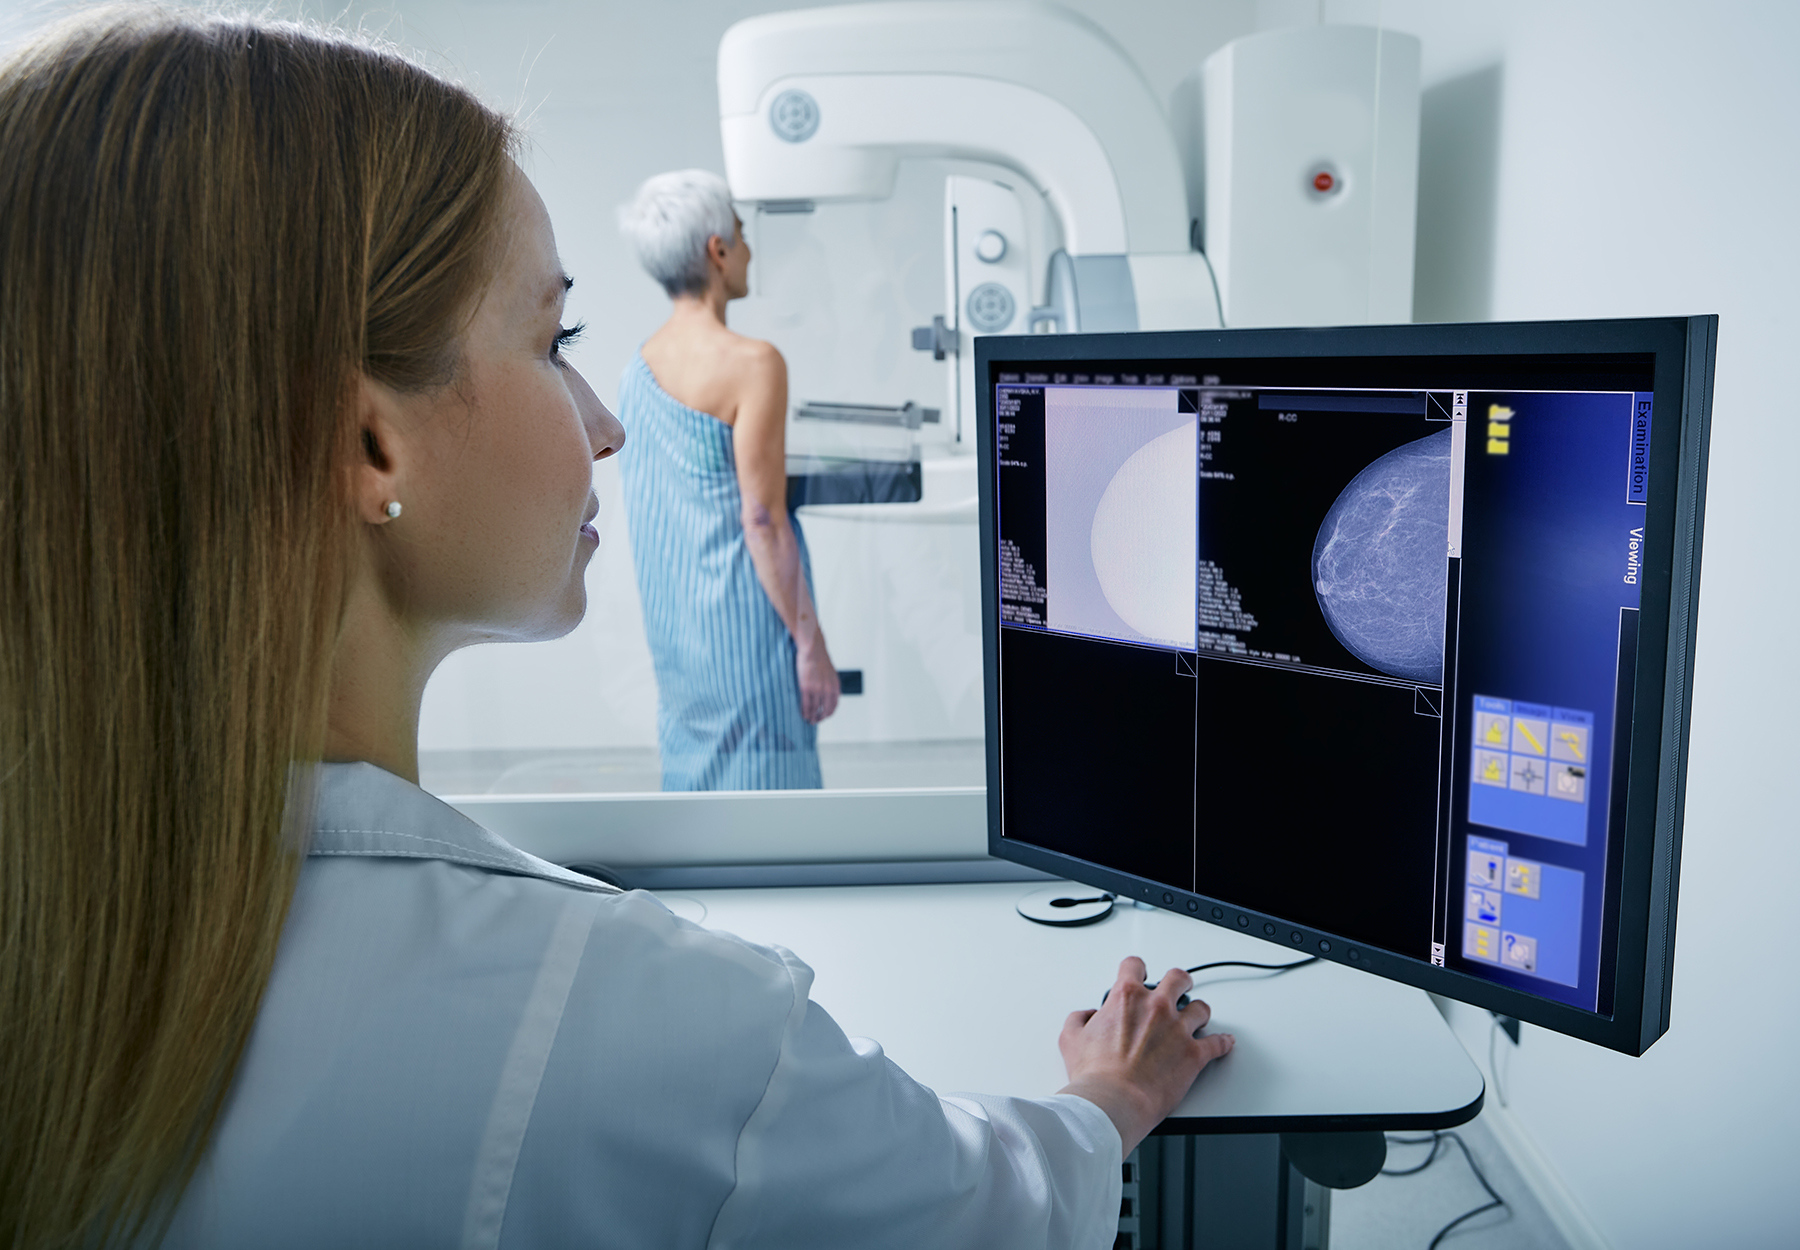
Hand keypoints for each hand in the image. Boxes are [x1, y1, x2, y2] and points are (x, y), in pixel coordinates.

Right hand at [795, 635, 839, 723]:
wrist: (813, 649)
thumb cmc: (820, 659)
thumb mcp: (831, 673)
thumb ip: (831, 685)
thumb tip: (830, 695)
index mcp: (835, 686)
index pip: (834, 705)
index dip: (829, 713)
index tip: (824, 716)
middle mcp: (828, 690)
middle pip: (826, 710)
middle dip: (820, 718)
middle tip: (815, 721)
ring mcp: (817, 690)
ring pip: (815, 709)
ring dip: (812, 717)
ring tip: (808, 720)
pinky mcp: (806, 688)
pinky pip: (806, 705)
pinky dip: (805, 712)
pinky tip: (803, 714)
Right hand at [1056, 957, 1233, 1154]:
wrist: (1114, 1102)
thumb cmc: (1095, 1074)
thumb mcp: (1070, 1039)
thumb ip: (1079, 1019)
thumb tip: (1087, 1016)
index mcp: (1126, 998)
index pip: (1134, 966)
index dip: (1136, 969)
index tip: (1138, 974)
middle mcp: (1156, 1007)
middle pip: (1178, 978)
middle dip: (1178, 982)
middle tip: (1178, 987)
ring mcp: (1178, 1029)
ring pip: (1201, 1009)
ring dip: (1198, 1013)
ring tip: (1196, 1019)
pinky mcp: (1194, 1054)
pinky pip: (1217, 1043)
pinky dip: (1222, 1043)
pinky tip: (1224, 1043)